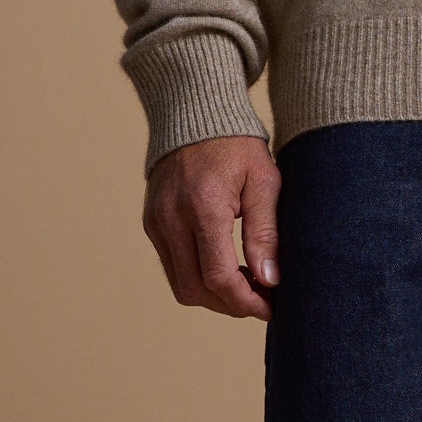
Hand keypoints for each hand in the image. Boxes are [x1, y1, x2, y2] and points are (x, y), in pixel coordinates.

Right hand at [143, 135, 281, 318]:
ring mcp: (155, 222)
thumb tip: (270, 280)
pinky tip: (226, 267)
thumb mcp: (264, 182)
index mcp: (203, 207)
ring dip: (214, 296)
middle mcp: (171, 218)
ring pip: (181, 285)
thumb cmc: (238, 145)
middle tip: (262, 300)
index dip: (246, 302)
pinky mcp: (151, 223)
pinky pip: (172, 266)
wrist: (195, 114)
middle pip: (195, 291)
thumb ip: (265, 233)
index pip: (218, 277)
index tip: (270, 307)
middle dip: (231, 305)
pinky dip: (198, 278)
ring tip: (247, 285)